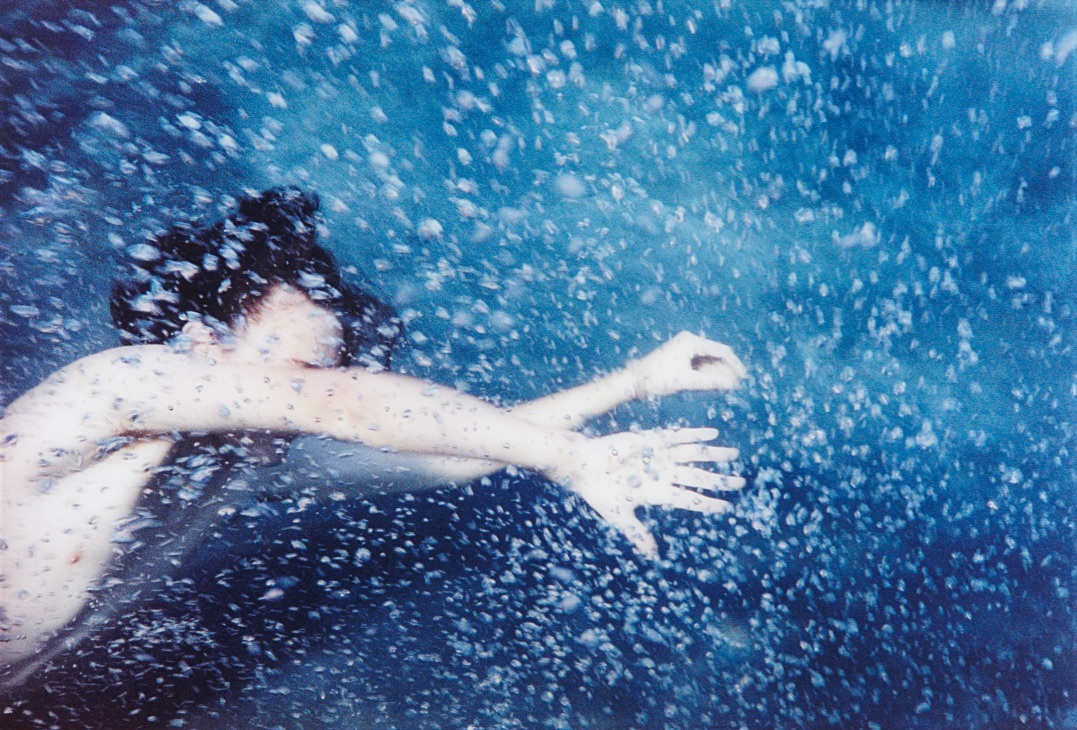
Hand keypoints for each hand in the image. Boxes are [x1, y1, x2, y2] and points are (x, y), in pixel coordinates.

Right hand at [548, 427, 744, 557]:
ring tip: (734, 455)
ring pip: (694, 455)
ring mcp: (659, 456)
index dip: (709, 503)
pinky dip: (695, 435)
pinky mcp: (651, 440)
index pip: (690, 499)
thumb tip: (651, 557)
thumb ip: (637, 534)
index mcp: (658, 494)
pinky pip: (678, 436)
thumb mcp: (620, 517)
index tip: (728, 508)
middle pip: (699, 477)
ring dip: (714, 455)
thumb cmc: (599, 492)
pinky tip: (712, 434)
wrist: (582, 466)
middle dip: (720, 479)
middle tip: (742, 481)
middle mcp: (663, 474)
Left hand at [627, 332, 746, 397]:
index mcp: (691, 341)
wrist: (633, 381)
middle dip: (725, 370)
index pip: (721, 350)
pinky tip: (712, 385)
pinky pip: (698, 364)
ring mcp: (683, 348)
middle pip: (715, 355)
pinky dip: (706, 374)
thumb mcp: (686, 381)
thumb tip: (730, 384)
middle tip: (736, 385)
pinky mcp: (679, 357)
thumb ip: (710, 382)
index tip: (743, 377)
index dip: (734, 364)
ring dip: (716, 373)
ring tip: (726, 387)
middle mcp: (688, 341)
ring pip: (707, 361)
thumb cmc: (658, 379)